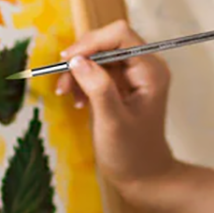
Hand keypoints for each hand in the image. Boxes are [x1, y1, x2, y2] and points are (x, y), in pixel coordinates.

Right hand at [56, 20, 174, 193]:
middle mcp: (146, 66)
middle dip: (82, 58)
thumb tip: (77, 60)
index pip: (120, 35)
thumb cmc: (132, 154)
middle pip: (108, 42)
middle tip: (62, 79)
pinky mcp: (123, 84)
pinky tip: (77, 100)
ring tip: (66, 93)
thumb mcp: (112, 123)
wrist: (144, 177)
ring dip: (79, 71)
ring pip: (99, 56)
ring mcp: (135, 75)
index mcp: (151, 71)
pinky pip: (98, 70)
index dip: (92, 42)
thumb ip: (98, 89)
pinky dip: (83, 81)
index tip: (68, 60)